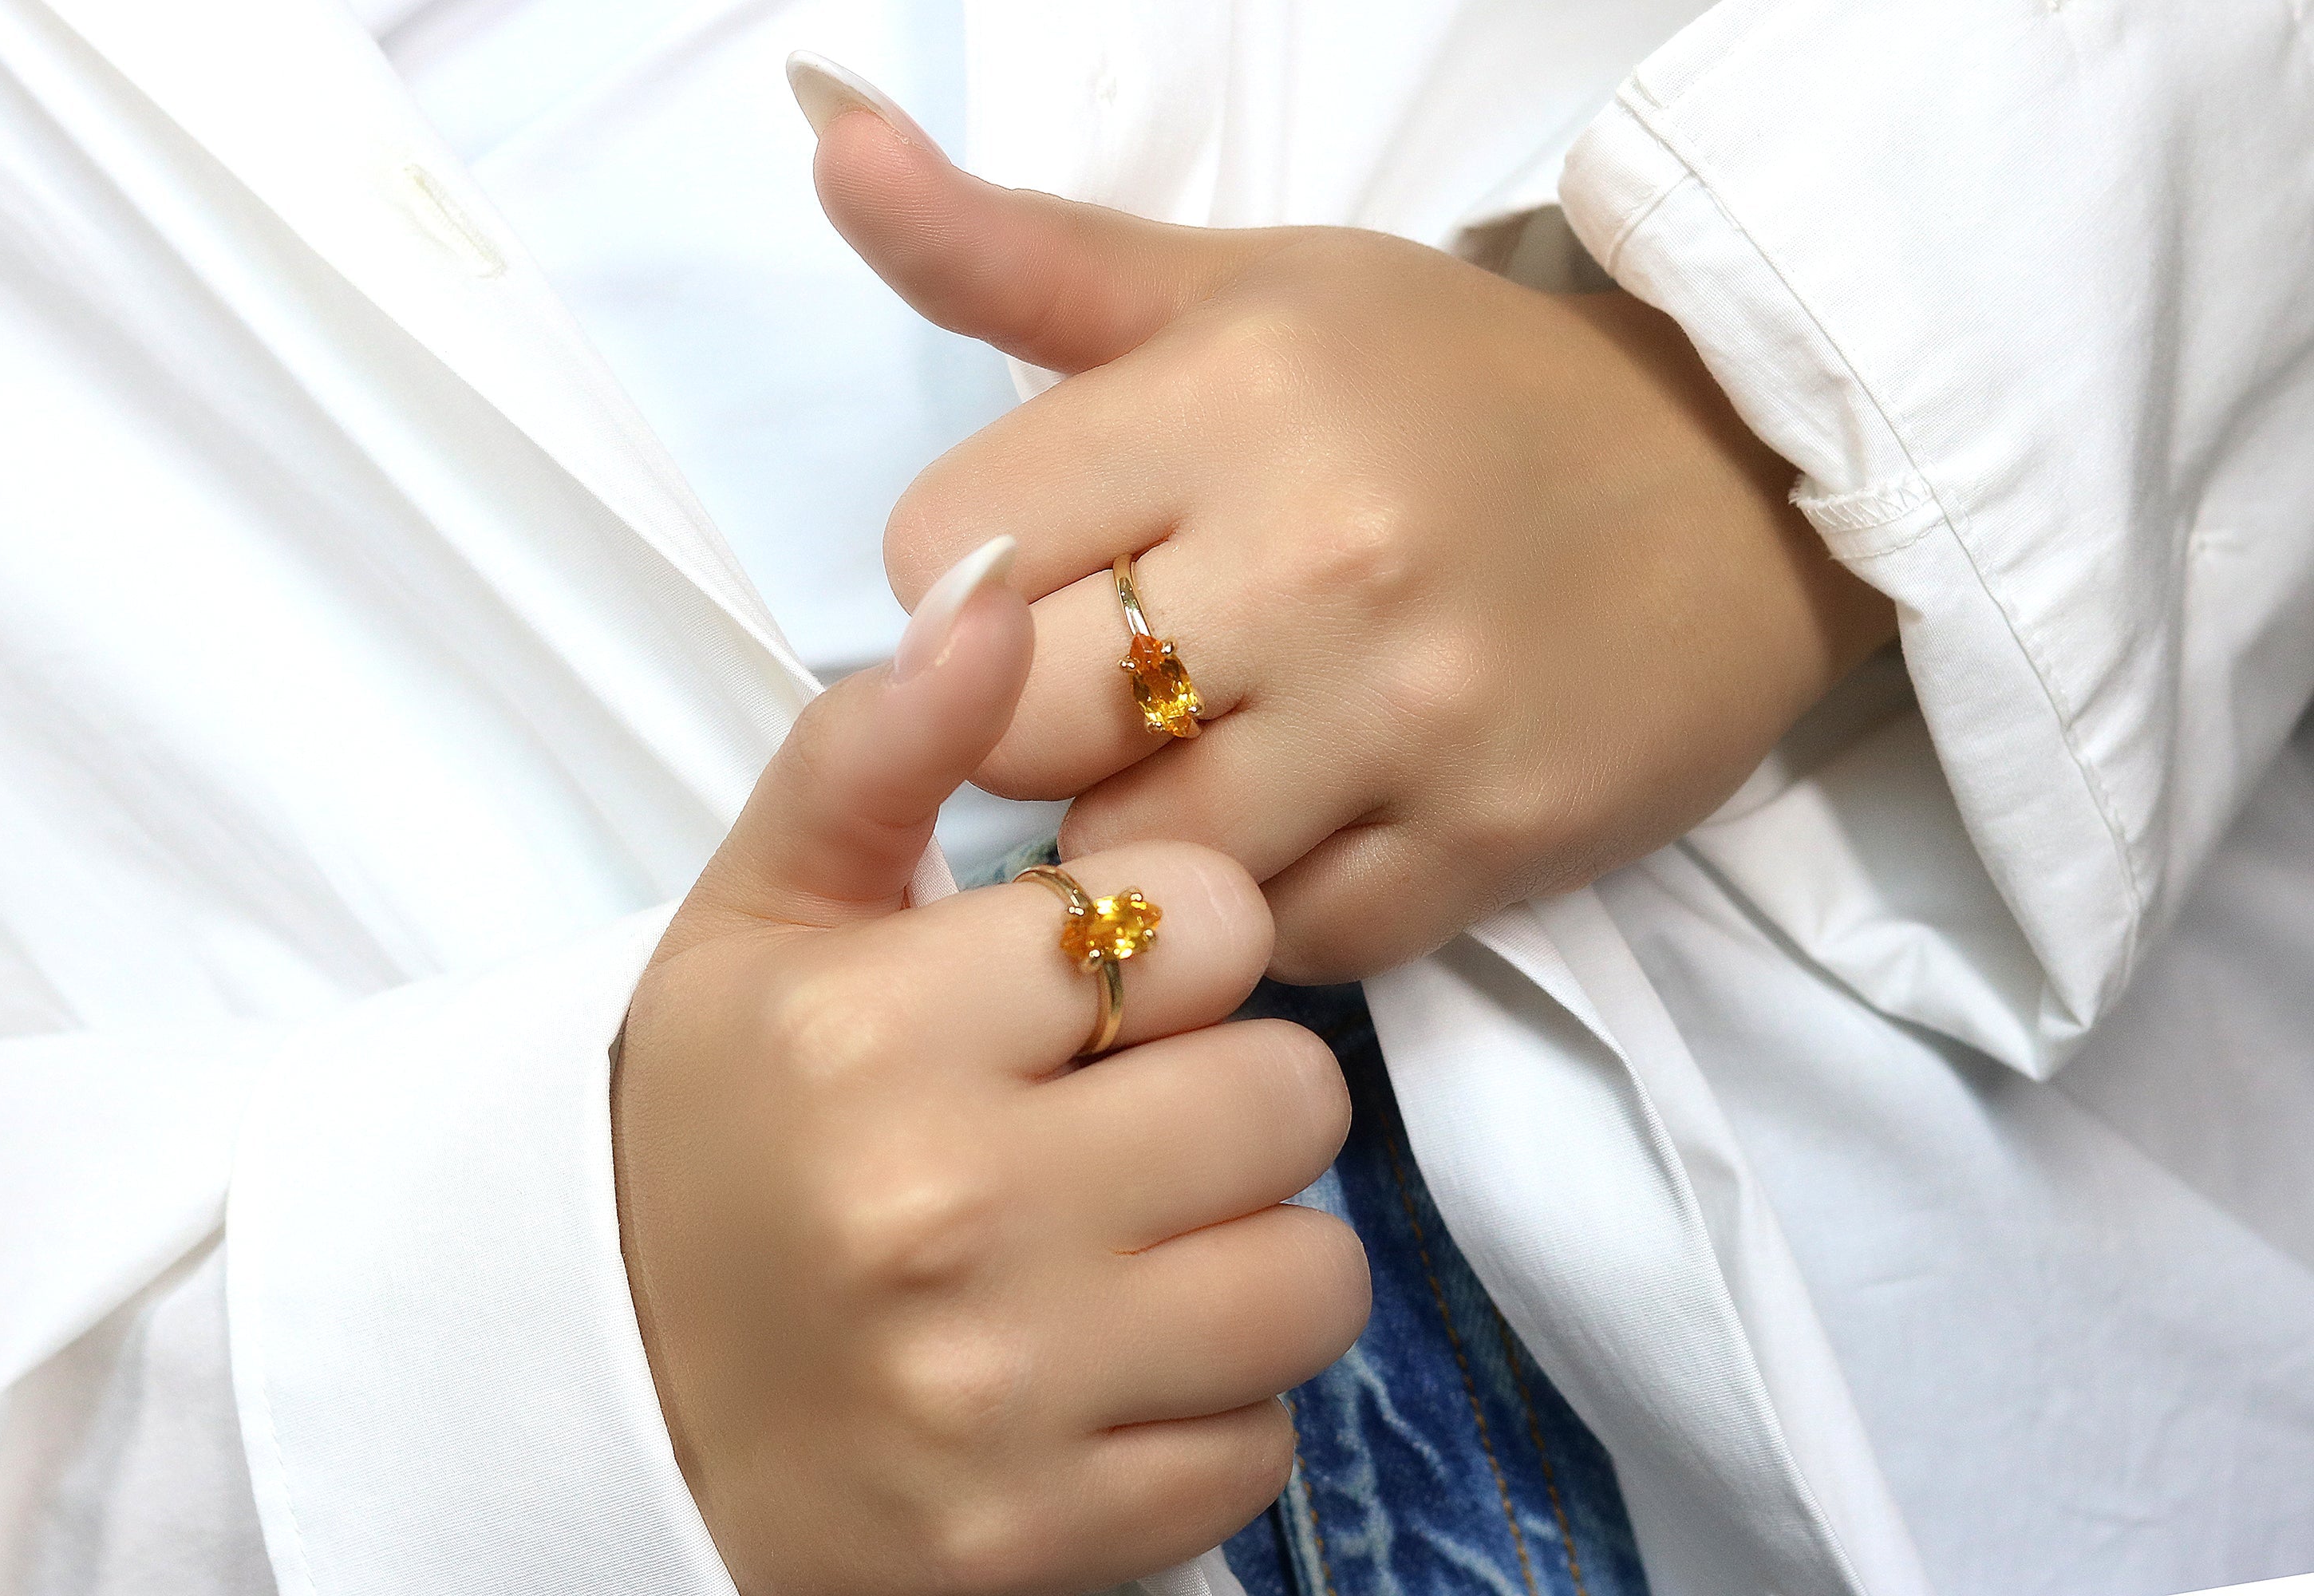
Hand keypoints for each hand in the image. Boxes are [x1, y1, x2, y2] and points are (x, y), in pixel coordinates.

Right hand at [615, 540, 1365, 1594]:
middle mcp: (944, 1212)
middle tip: (1122, 1119)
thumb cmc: (711, 1130)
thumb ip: (878, 743)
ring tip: (1131, 1246)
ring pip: (1311, 1279)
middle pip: (1288, 1096)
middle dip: (1225, 1094)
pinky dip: (1206, 1410)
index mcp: (874, 1029)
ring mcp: (1000, 1397)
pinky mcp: (1038, 1544)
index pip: (1201, 921)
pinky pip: (1261, 1449)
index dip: (1174, 944)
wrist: (599, 1400)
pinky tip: (1099, 1372)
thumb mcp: (758, 915)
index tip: (1098, 986)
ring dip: (1247, 1254)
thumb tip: (993, 584)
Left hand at [803, 75, 1896, 982]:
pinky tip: (1316, 818)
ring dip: (1144, 829)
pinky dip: (1270, 900)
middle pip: (1021, 728)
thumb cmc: (1452, 381)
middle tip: (1129, 679)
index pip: (945, 554)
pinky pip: (1282, 939)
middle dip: (1038, 721)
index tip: (1066, 565)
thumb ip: (1010, 249)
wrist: (1739, 481)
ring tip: (1215, 758)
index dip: (972, 579)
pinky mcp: (1489, 849)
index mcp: (1232, 398)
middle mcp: (1319, 560)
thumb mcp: (1236, 288)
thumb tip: (820, 128)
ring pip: (1138, 861)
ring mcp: (1409, 721)